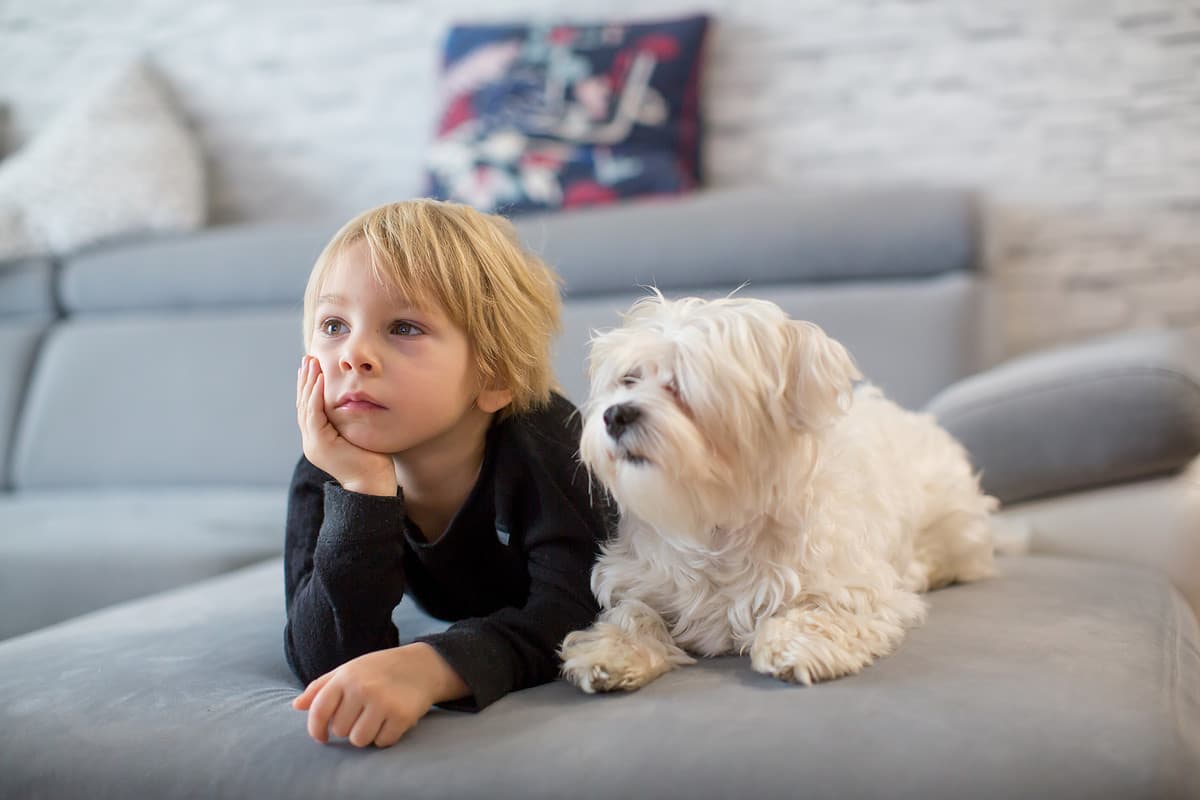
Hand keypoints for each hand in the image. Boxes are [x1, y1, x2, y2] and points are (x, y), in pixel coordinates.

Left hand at [292, 644, 468, 747]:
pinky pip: (382, 742)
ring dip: (366, 735)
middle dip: (350, 727)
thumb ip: (321, 687)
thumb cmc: (379, 669)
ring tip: (376, 719)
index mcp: (346, 676)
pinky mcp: (402, 715)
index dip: (315, 730)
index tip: (321, 737)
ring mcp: (383, 702)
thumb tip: (296, 706)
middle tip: (363, 714)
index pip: (319, 711)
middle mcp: (363, 688)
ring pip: (359, 740)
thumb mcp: (349, 670)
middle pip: (340, 730)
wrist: (422, 665)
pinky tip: (392, 721)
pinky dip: (386, 737)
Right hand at [296, 355, 395, 495]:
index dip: (310, 386)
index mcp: (319, 439)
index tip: (313, 366)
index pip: (310, 407)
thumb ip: (352, 419)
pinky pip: (314, 415)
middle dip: (306, 380)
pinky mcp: (319, 444)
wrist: (374, 485)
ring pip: (306, 407)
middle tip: (308, 358)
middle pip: (304, 404)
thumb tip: (359, 399)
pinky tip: (319, 379)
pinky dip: (315, 396)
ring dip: (308, 383)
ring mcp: (313, 443)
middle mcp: (312, 440)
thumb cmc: (374, 461)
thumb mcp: (360, 433)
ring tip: (311, 363)